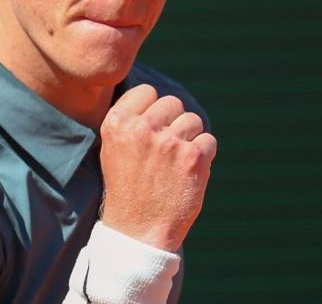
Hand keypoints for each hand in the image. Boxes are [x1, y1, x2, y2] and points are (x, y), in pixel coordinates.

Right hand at [99, 84, 216, 251]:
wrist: (139, 230)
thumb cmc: (127, 187)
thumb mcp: (113, 148)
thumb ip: (130, 119)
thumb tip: (155, 96)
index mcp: (118, 122)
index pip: (147, 91)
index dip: (153, 109)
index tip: (152, 129)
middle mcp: (142, 128)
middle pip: (173, 103)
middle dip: (173, 122)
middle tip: (166, 150)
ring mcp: (169, 142)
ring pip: (193, 120)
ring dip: (190, 138)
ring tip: (176, 163)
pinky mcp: (193, 157)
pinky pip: (209, 141)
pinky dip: (204, 155)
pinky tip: (188, 172)